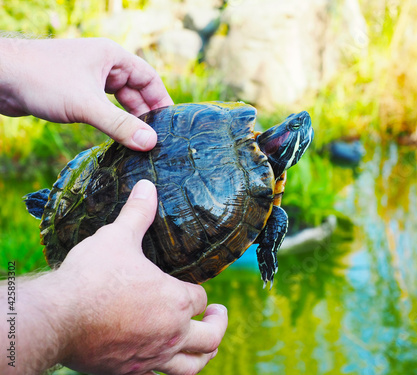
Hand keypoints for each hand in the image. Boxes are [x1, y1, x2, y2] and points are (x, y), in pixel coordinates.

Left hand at [0, 37, 173, 149]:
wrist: (0, 78)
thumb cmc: (43, 80)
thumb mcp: (86, 105)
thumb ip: (119, 125)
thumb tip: (150, 143)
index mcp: (112, 57)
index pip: (149, 78)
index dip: (162, 101)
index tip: (171, 124)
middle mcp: (103, 65)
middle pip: (136, 91)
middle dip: (146, 114)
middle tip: (157, 139)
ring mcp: (89, 78)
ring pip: (118, 101)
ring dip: (128, 120)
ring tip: (140, 142)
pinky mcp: (76, 92)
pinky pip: (103, 107)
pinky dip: (112, 121)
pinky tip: (117, 137)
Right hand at [3, 180, 226, 374]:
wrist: (55, 318)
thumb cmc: (92, 276)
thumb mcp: (117, 237)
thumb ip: (138, 213)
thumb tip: (148, 186)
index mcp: (174, 301)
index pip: (200, 298)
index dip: (199, 292)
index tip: (194, 288)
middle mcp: (170, 333)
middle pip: (210, 338)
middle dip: (218, 325)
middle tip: (217, 314)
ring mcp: (151, 357)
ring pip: (191, 366)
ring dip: (202, 355)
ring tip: (203, 346)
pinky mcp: (128, 372)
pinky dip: (164, 371)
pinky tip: (159, 361)